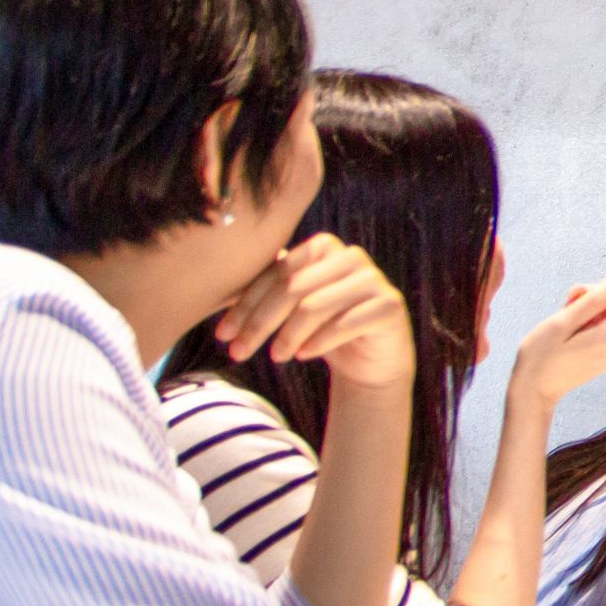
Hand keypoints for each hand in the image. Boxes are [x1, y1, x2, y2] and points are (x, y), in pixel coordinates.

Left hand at [215, 233, 414, 391]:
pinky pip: (344, 324)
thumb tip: (216, 282)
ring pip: (314, 306)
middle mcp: (351, 256)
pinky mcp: (389, 306)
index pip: (275, 273)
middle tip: (237, 352)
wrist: (372, 358)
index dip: (245, 304)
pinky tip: (302, 356)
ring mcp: (374, 280)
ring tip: (275, 357)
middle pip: (292, 288)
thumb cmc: (324, 329)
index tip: (222, 334)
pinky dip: (317, 343)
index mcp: (324, 247)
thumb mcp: (293, 308)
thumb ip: (268, 289)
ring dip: (286, 336)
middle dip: (259, 323)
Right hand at [510, 275, 605, 404]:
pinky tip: (571, 324)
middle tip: (570, 301)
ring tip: (566, 314)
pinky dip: (590, 317)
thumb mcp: (562, 322)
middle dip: (599, 294)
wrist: (535, 389)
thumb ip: (594, 301)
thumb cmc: (541, 355)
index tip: (596, 289)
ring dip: (591, 305)